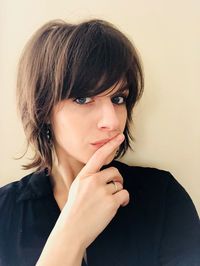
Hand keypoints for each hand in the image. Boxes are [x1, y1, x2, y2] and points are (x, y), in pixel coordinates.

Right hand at [60, 133, 129, 248]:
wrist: (71, 230)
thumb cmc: (74, 210)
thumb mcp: (77, 188)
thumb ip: (89, 179)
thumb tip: (106, 175)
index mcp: (84, 176)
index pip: (99, 156)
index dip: (110, 145)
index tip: (119, 137)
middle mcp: (93, 180)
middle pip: (114, 171)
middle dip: (117, 178)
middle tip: (114, 187)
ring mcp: (102, 191)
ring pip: (119, 184)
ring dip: (118, 191)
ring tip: (111, 201)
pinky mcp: (111, 202)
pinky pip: (124, 194)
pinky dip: (124, 200)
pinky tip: (119, 205)